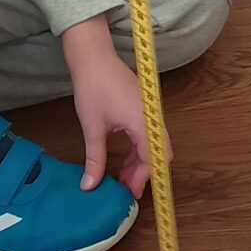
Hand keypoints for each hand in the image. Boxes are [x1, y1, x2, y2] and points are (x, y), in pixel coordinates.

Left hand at [62, 15, 151, 195]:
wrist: (93, 57)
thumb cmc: (94, 87)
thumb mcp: (93, 127)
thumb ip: (95, 158)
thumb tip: (90, 185)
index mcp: (143, 121)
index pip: (153, 157)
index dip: (143, 178)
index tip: (130, 193)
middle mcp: (152, 116)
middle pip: (160, 152)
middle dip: (145, 173)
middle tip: (127, 189)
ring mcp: (150, 111)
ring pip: (155, 144)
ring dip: (141, 162)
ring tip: (123, 178)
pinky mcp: (143, 108)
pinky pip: (149, 134)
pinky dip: (139, 150)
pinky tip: (125, 160)